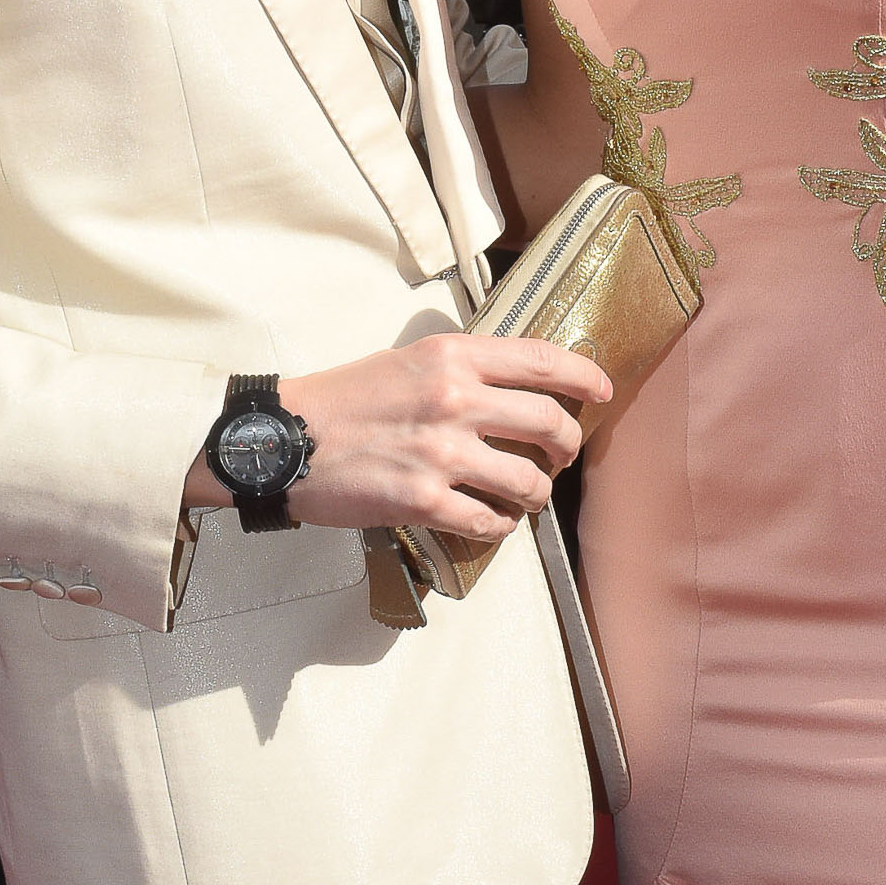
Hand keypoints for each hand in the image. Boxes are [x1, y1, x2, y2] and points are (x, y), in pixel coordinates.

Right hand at [181, 333, 611, 544]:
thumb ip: (461, 369)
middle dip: (567, 447)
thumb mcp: (407, 360)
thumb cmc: (341, 401)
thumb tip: (513, 388)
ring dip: (535, 494)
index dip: (584, 376)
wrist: (283, 438)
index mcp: (453, 357)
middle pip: (551, 423)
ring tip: (523, 497)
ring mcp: (442, 453)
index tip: (601, 390)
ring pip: (529, 481)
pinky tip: (489, 522)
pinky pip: (490, 522)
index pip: (543, 360)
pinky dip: (498, 527)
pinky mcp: (423, 500)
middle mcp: (455, 399)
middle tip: (559, 457)